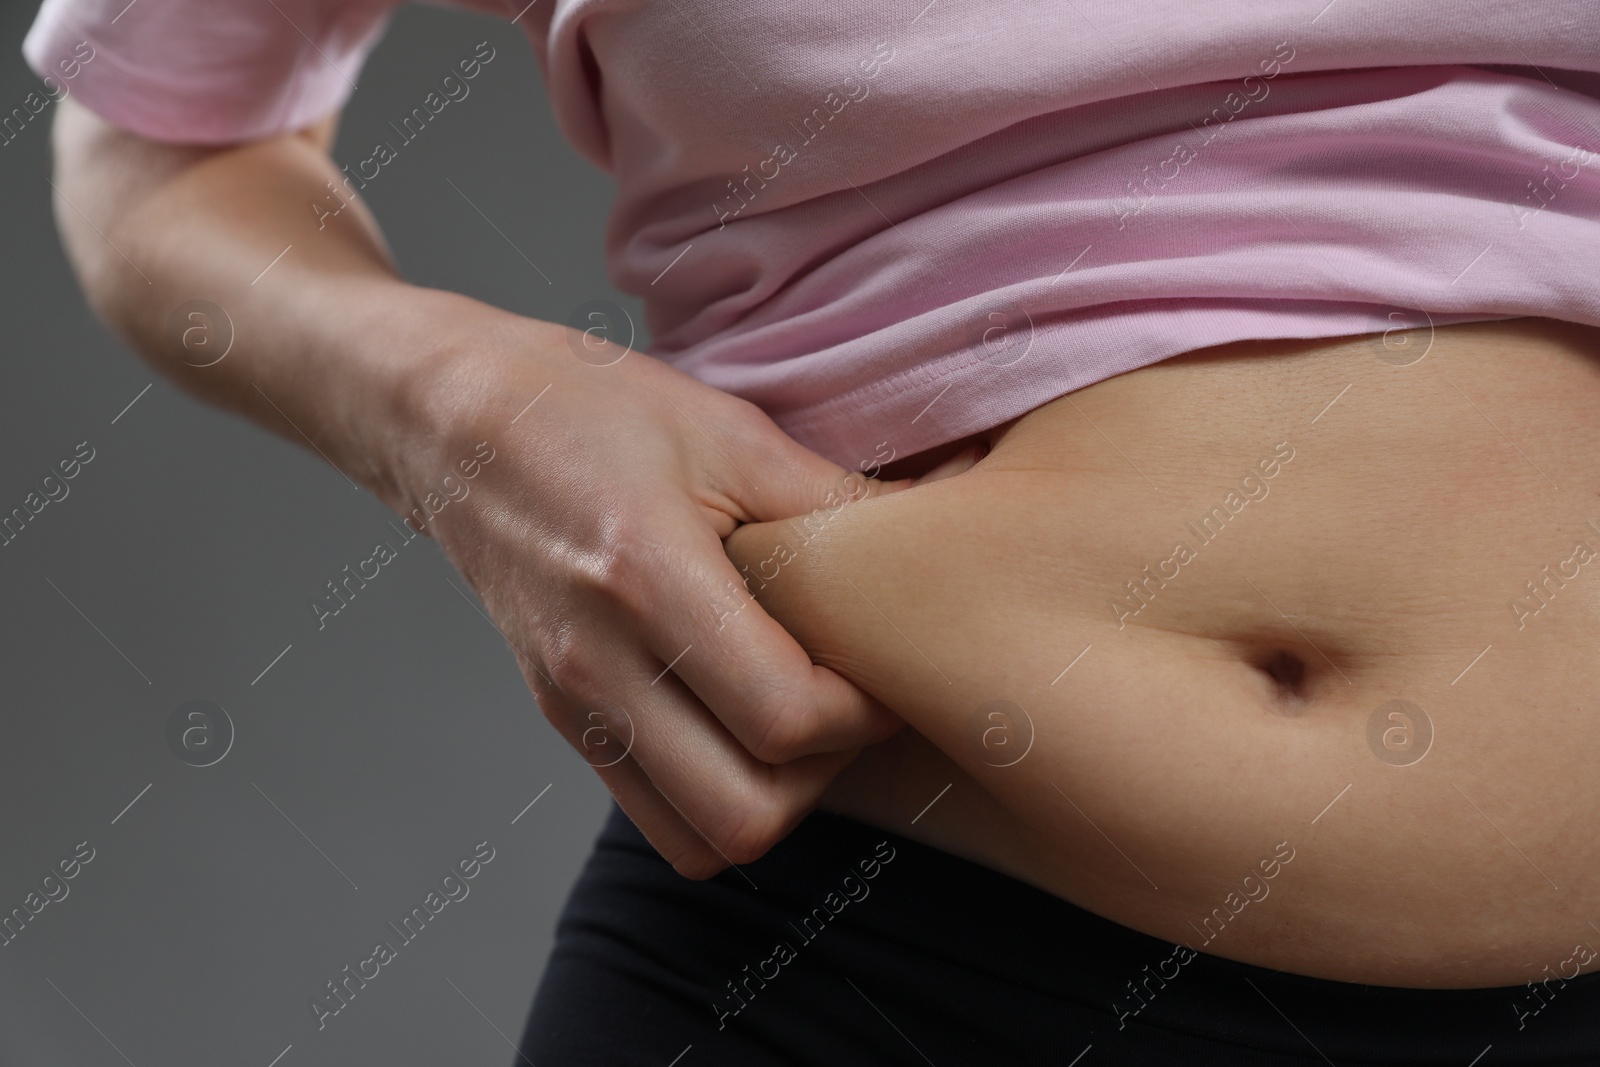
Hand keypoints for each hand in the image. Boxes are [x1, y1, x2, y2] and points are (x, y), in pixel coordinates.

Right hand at [393, 313, 911, 876]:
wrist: (457, 426)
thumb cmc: (589, 409)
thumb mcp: (727, 432)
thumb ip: (834, 504)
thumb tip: (944, 523)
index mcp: (646, 580)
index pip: (786, 719)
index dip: (864, 711)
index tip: (885, 666)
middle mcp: (599, 665)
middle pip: (747, 815)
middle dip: (826, 774)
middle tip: (849, 701)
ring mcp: (574, 705)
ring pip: (701, 842)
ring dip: (773, 799)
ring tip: (797, 718)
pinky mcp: (565, 721)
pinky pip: (656, 817)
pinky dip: (716, 799)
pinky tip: (740, 720)